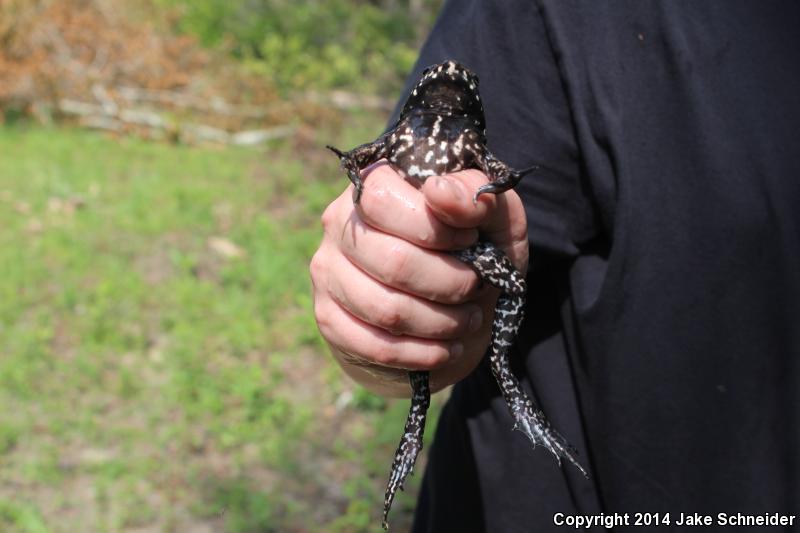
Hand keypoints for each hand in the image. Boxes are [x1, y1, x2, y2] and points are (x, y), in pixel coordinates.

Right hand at [310, 162, 527, 396]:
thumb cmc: (472, 245)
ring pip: (386, 310)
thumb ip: (474, 195)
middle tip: (476, 287)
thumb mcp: (491, 214)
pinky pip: (374, 345)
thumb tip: (439, 191)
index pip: (381, 199)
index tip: (470, 240)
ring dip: (440, 323)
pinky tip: (446, 348)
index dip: (433, 226)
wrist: (448, 297)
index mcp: (373, 182)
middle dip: (450, 283)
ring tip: (468, 320)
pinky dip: (421, 354)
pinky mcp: (329, 318)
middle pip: (392, 261)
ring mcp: (328, 272)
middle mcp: (338, 223)